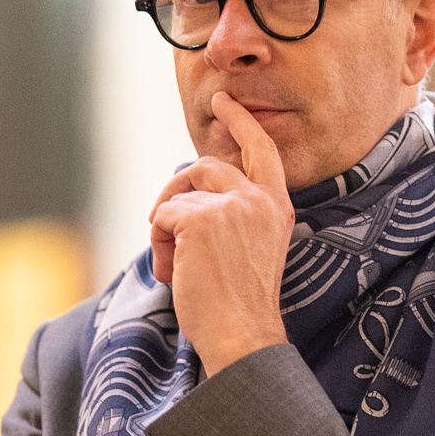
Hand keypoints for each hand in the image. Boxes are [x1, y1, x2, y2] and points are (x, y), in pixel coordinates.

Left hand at [147, 93, 293, 373]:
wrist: (243, 334)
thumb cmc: (241, 305)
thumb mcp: (251, 248)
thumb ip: (235, 215)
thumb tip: (189, 195)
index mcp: (277, 207)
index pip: (261, 150)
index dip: (240, 123)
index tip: (222, 101)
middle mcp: (258, 199)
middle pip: (206, 166)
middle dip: (175, 190)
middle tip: (160, 224)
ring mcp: (231, 206)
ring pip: (179, 193)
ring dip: (164, 225)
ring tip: (170, 262)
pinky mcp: (200, 220)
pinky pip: (161, 217)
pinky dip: (157, 243)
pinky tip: (170, 271)